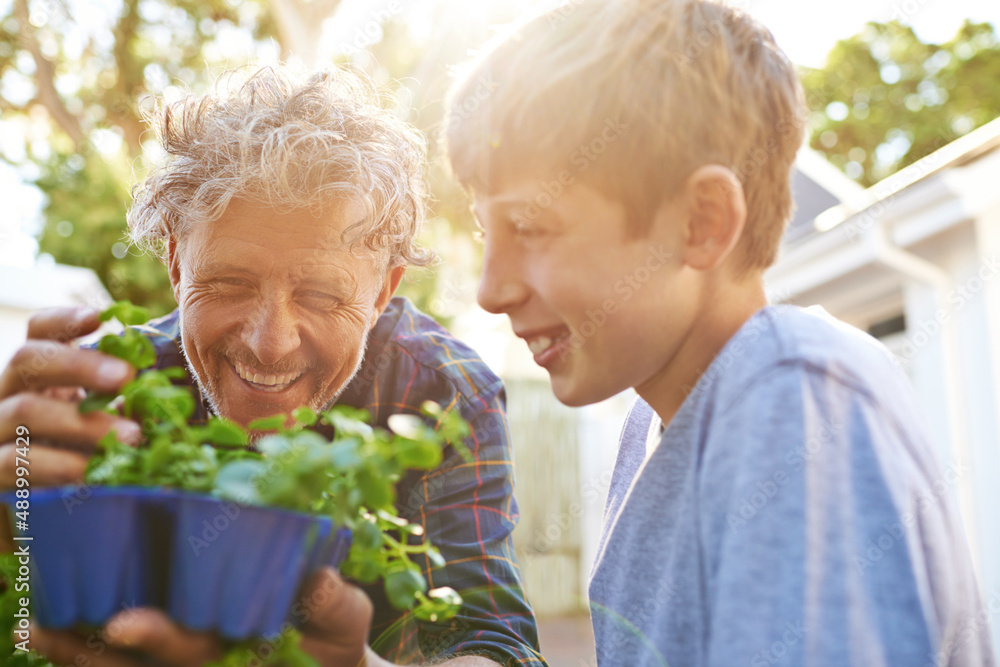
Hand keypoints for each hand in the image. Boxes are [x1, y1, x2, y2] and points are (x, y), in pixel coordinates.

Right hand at [0, 307, 140, 490]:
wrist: (41, 500)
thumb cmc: (81, 448)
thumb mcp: (100, 417)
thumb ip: (121, 400)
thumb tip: (159, 394)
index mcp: (40, 372)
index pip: (38, 330)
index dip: (64, 319)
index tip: (99, 318)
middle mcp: (9, 391)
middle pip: (27, 359)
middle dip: (79, 364)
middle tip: (127, 377)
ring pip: (26, 411)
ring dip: (83, 422)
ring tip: (132, 436)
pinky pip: (20, 461)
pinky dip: (61, 465)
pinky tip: (94, 472)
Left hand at [30, 568, 374, 666]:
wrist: (326, 665)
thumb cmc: (336, 640)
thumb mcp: (349, 622)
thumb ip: (333, 607)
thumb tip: (317, 584)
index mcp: (238, 657)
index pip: (192, 649)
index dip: (158, 635)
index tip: (122, 621)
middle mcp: (201, 665)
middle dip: (90, 651)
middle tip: (47, 627)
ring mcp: (182, 665)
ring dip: (72, 650)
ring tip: (34, 624)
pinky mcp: (172, 657)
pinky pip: (119, 662)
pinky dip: (83, 645)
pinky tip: (50, 623)